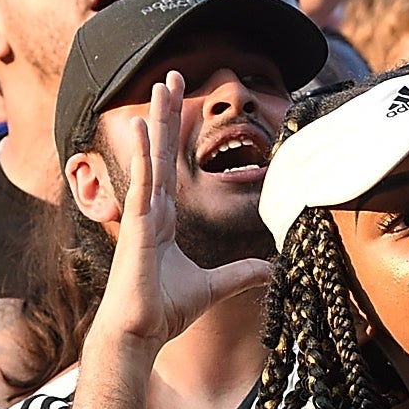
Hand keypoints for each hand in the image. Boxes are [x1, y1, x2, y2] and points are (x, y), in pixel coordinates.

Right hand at [92, 78, 269, 345]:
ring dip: (156, 120)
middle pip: (159, 151)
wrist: (141, 333)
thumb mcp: (215, 286)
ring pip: (151, 158)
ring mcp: (141, 215)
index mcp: (162, 219)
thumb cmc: (165, 310)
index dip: (172, 132)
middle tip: (171, 76)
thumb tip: (272, 268)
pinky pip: (141, 184)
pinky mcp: (136, 227)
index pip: (168, 165)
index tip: (177, 101)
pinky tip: (139, 127)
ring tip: (161, 85)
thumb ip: (242, 273)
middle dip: (165, 112)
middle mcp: (150, 210)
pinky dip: (141, 155)